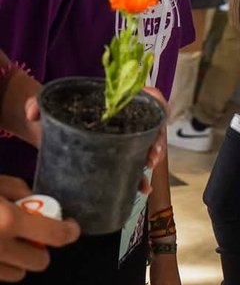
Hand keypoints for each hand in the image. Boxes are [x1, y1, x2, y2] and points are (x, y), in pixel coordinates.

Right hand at [0, 176, 79, 281]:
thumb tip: (31, 198)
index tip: (70, 227)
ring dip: (17, 260)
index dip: (69, 232)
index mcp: (7, 220)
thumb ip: (16, 188)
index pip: (56, 235)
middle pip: (40, 262)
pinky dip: (0, 264)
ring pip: (17, 274)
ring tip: (5, 240)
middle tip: (29, 232)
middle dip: (40, 247)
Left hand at [25, 91, 165, 196]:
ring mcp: (120, 138)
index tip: (160, 118)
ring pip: (147, 145)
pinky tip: (141, 189)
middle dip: (158, 141)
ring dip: (152, 160)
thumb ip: (37, 102)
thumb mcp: (46, 103)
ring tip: (146, 178)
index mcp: (113, 99)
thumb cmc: (53, 110)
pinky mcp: (113, 156)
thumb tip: (34, 113)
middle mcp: (122, 118)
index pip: (146, 94)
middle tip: (152, 157)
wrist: (45, 128)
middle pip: (152, 123)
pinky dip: (140, 178)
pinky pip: (133, 165)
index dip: (158, 104)